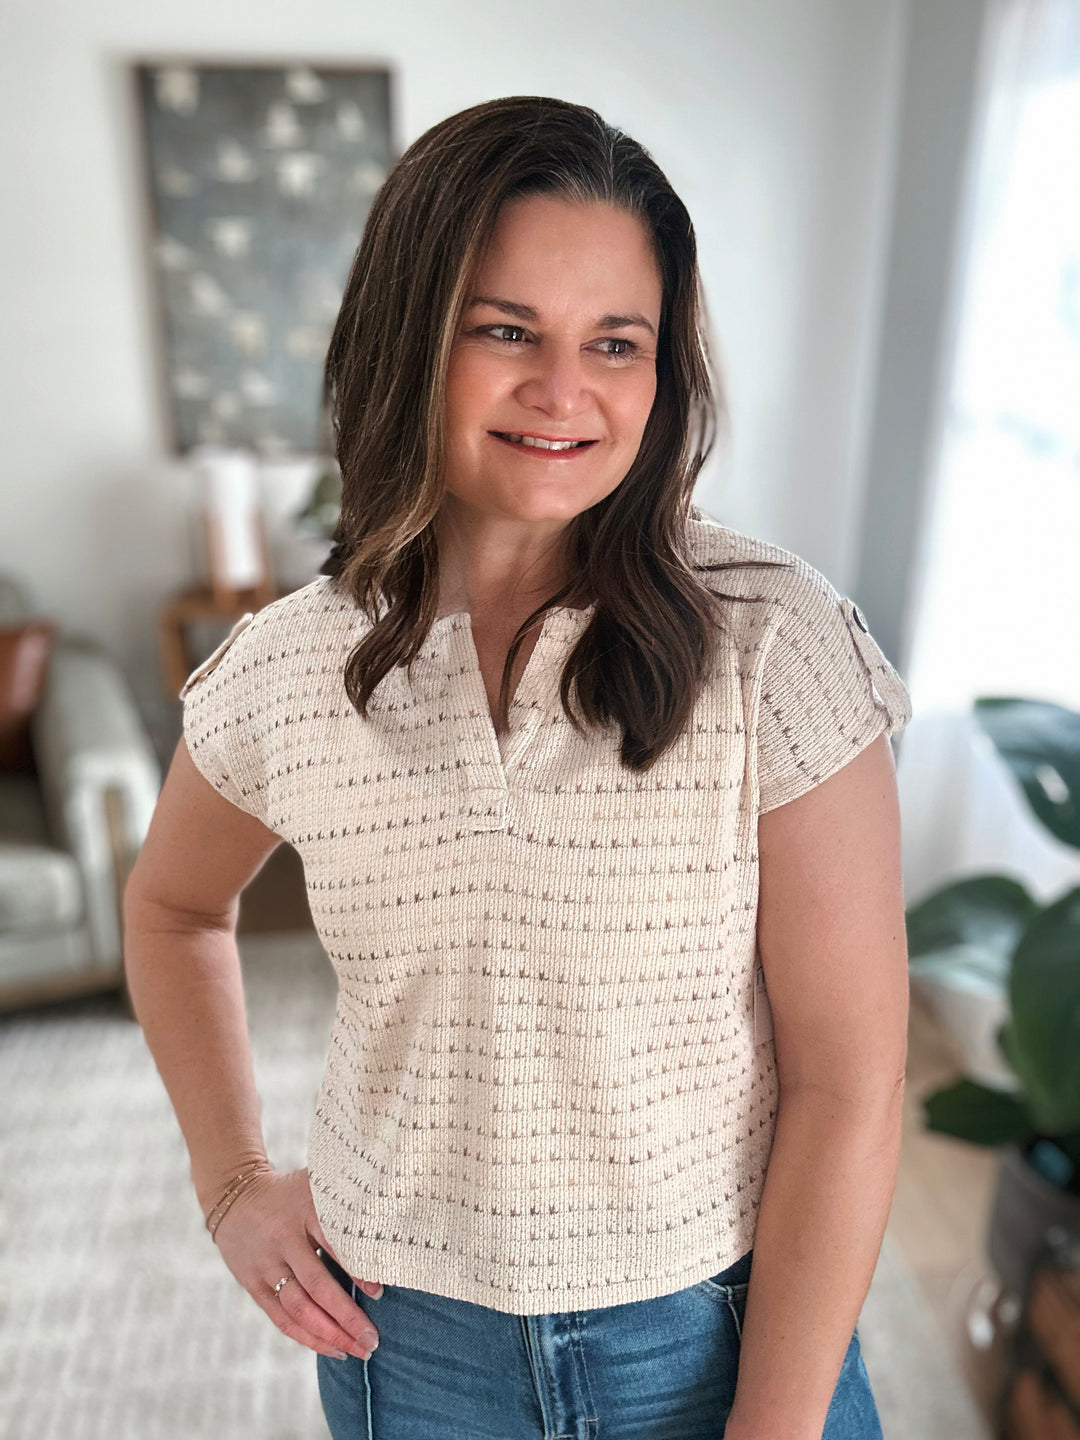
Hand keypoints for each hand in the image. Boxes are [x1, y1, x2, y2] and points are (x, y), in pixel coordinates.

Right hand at [210, 1165, 381, 1360]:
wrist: (235, 1195)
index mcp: (306, 1210)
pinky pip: (281, 1318)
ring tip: (358, 1350)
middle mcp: (284, 1239)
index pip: (334, 1244)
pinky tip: (332, 1348)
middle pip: (317, 1285)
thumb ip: (349, 1199)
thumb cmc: (291, 1192)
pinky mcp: (253, 1284)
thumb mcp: (316, 1185)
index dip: (357, 1270)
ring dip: (329, 1334)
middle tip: (373, 1339)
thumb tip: (393, 1217)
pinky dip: (306, 1337)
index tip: (379, 1293)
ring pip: (298, 1307)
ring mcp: (266, 1264)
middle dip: (347, 1317)